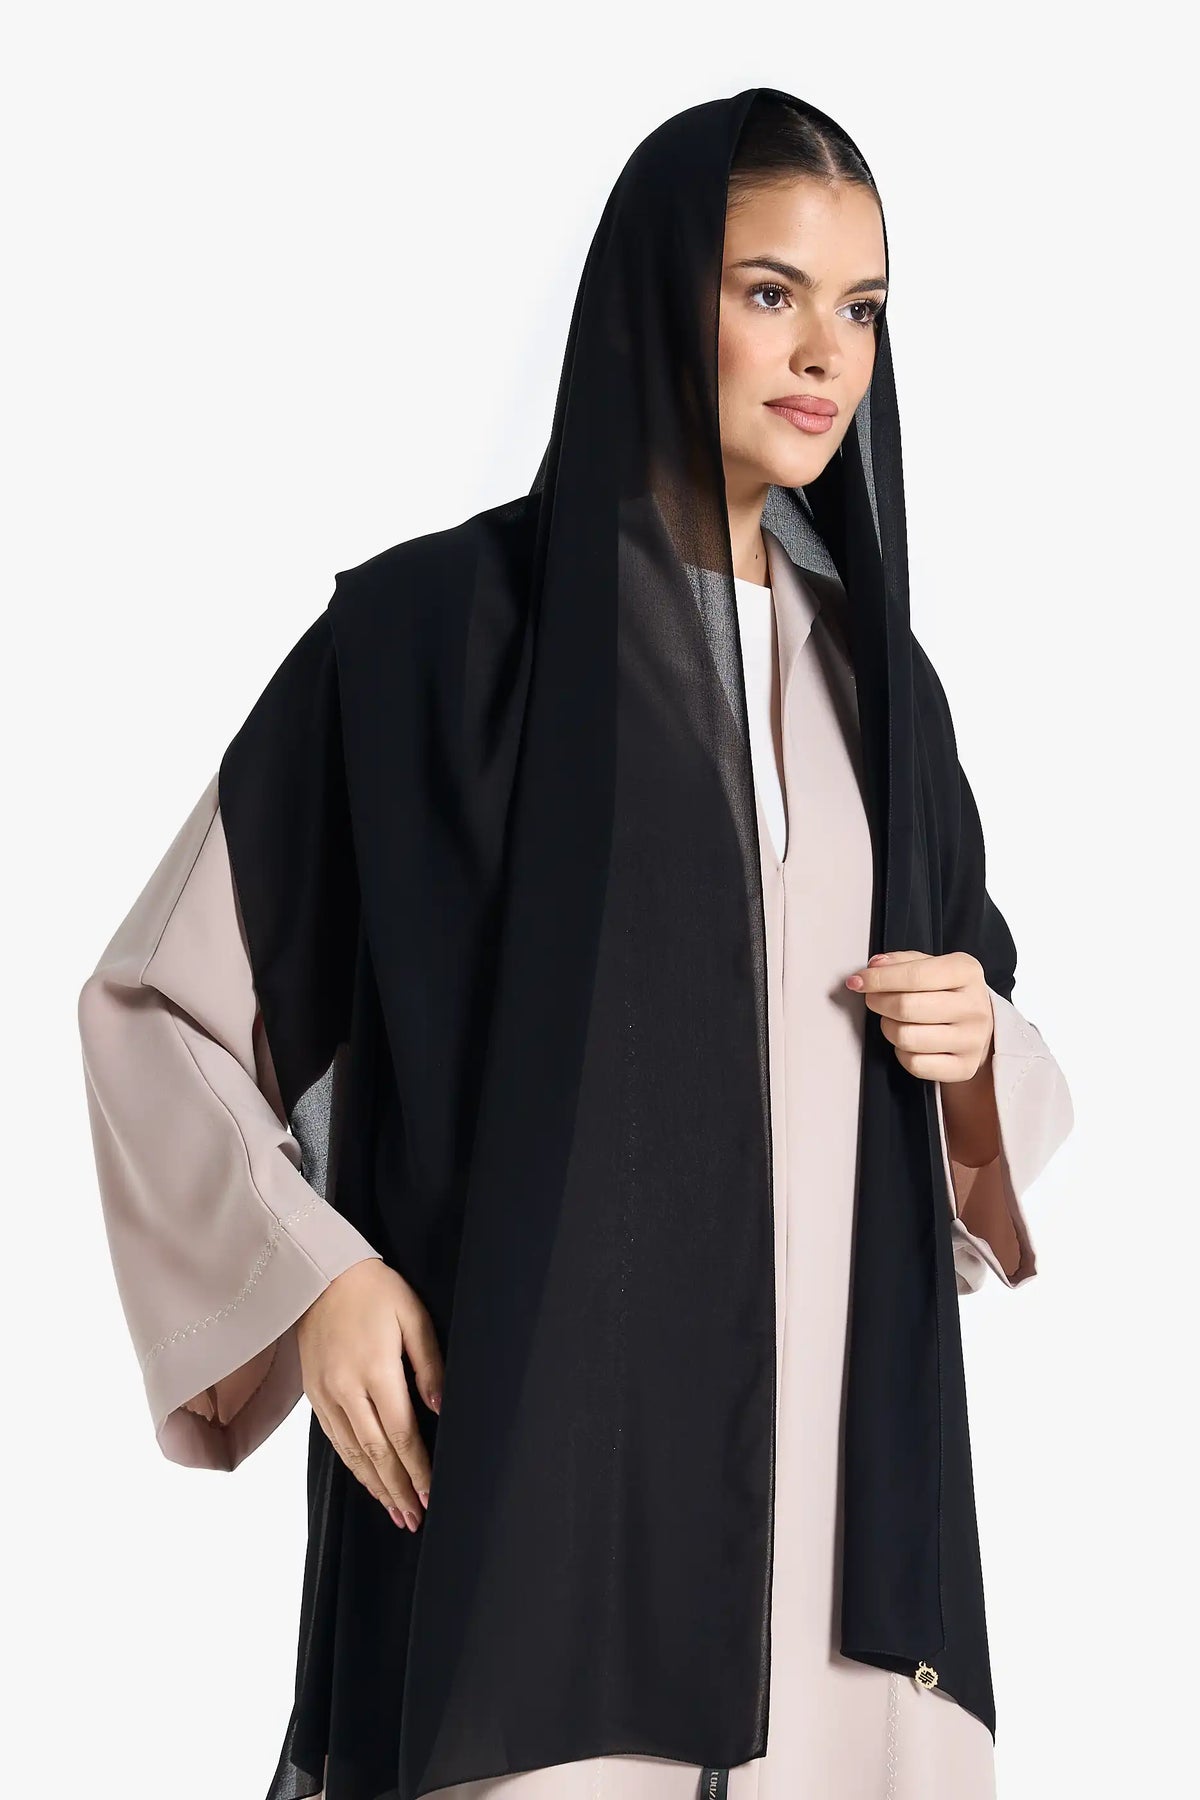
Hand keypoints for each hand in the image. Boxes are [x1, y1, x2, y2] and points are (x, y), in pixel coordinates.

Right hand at [296, 1257, 444, 1532]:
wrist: (319, 1274)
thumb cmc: (374, 1290)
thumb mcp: (413, 1315)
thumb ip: (430, 1365)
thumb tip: (440, 1410)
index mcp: (374, 1369)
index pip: (400, 1433)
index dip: (417, 1468)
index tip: (430, 1495)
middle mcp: (345, 1389)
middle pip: (375, 1452)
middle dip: (398, 1489)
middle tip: (415, 1518)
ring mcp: (325, 1394)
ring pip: (351, 1453)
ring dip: (375, 1486)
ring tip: (395, 1512)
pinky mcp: (313, 1393)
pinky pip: (334, 1440)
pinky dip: (353, 1465)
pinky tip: (367, 1480)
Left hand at [844, 949, 993, 1081]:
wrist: (980, 1028)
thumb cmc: (949, 993)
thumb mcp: (932, 966)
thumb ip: (902, 962)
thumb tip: (875, 966)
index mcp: (966, 972)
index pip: (914, 975)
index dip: (878, 979)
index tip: (857, 981)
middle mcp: (973, 1006)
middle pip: (906, 1007)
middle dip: (878, 1002)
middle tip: (873, 1000)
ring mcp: (971, 1040)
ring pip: (906, 1037)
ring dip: (888, 1028)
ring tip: (892, 1020)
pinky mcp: (964, 1068)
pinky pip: (915, 1064)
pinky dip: (902, 1053)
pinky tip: (908, 1043)